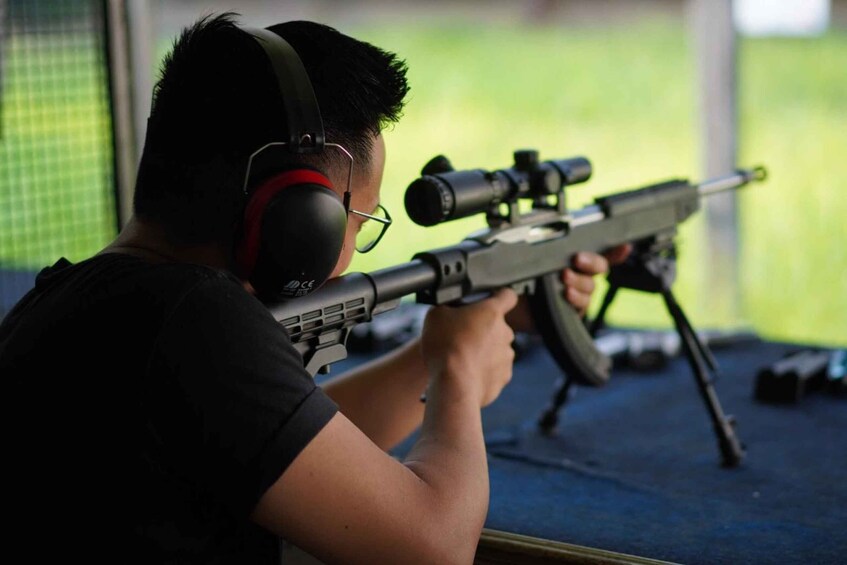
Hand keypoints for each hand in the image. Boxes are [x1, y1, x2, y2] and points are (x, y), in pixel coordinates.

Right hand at [420, 288, 517, 406]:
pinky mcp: (503, 377)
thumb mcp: (436, 315)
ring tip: (461, 359)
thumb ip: (448, 307)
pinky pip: (495, 370)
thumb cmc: (445, 347)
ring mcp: (506, 357)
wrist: (453, 386)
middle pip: (497, 326)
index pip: (507, 296)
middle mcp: (505, 332)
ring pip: (496, 349)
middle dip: (483, 329)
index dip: (499, 296)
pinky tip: (466, 373)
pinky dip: (483, 371)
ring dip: (483, 351)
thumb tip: (450, 310)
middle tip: (461, 336)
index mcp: (491, 312)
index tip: (492, 299)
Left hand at [505, 243, 632, 330]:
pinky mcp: (573, 311)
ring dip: (579, 281)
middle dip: (591, 262)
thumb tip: (543, 227)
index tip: (624, 246)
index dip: (615, 250)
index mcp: (573, 260)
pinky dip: (576, 298)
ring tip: (564, 279)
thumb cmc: (518, 279)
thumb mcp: (530, 259)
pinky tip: (567, 294)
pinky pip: (582, 304)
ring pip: (590, 286)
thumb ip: (542, 248)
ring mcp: (578, 294)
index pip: (599, 252)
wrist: (508, 305)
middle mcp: (580, 275)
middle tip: (577, 260)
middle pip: (598, 266)